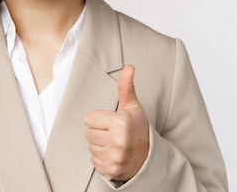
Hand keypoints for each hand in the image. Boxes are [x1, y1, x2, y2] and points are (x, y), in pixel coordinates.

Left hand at [84, 65, 149, 181]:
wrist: (148, 157)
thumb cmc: (138, 128)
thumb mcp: (132, 107)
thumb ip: (126, 87)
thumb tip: (129, 67)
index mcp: (120, 122)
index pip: (89, 118)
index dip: (99, 119)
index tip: (112, 122)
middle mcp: (118, 140)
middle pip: (88, 133)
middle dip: (99, 132)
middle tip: (113, 133)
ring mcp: (115, 157)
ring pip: (90, 146)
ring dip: (99, 145)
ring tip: (114, 144)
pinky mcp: (111, 170)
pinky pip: (94, 160)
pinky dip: (101, 158)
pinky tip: (113, 154)